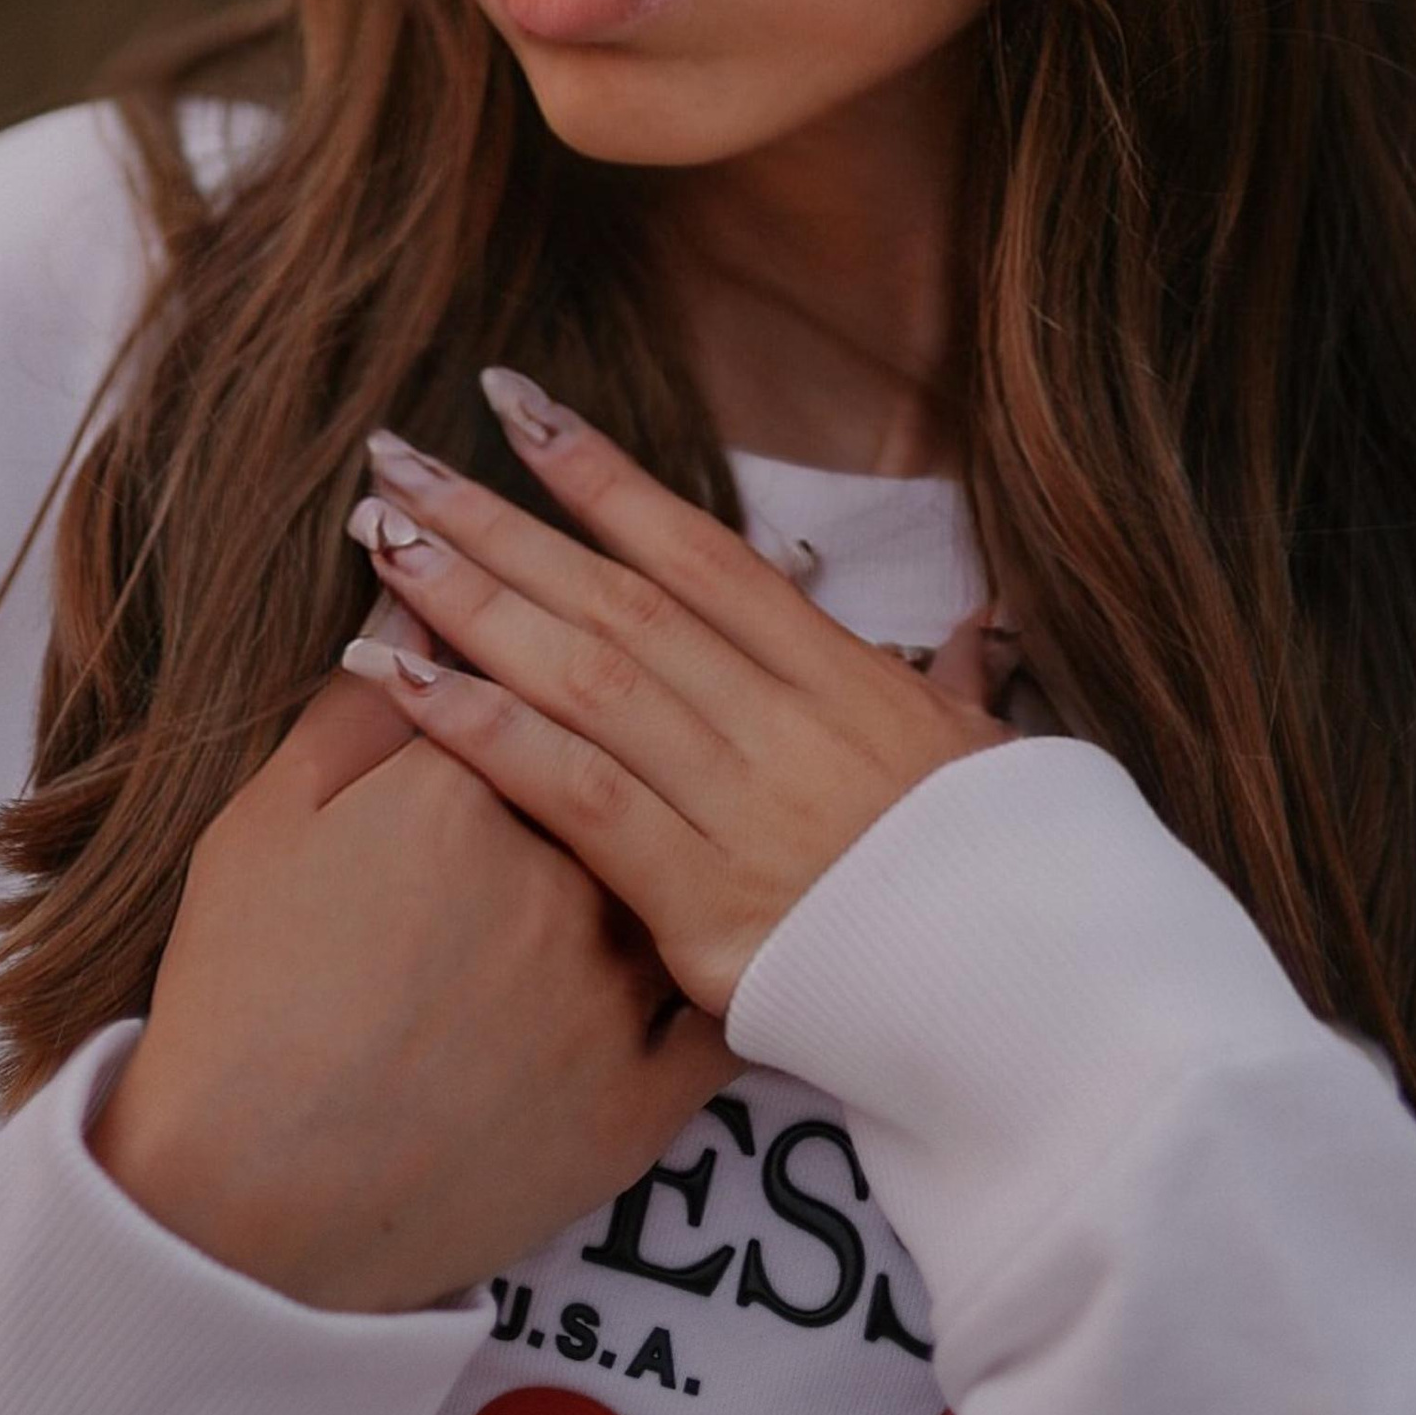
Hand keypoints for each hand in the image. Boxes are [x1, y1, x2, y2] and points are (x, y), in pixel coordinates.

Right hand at [90, 659, 736, 1315]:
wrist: (242, 1209)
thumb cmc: (240, 1002)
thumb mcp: (266, 825)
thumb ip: (355, 711)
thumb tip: (413, 605)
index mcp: (464, 788)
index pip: (518, 667)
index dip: (514, 614)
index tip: (515, 572)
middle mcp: (562, 871)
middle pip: (613, 749)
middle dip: (613, 684)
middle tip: (623, 652)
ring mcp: (613, 987)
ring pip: (688, 861)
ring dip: (710, 800)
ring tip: (717, 751)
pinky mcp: (643, 1097)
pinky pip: (721, 1012)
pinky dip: (740, 956)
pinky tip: (762, 911)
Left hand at [341, 374, 1012, 1016]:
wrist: (1040, 1010)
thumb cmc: (1011, 887)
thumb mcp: (988, 763)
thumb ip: (958, 689)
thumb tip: (980, 631)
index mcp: (836, 676)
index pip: (695, 550)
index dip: (601, 473)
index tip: (514, 405)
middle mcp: (777, 716)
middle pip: (612, 594)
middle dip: (495, 518)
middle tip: (394, 458)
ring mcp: (736, 799)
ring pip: (580, 669)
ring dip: (466, 597)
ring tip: (375, 538)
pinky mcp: (698, 895)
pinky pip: (572, 789)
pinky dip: (479, 726)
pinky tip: (399, 674)